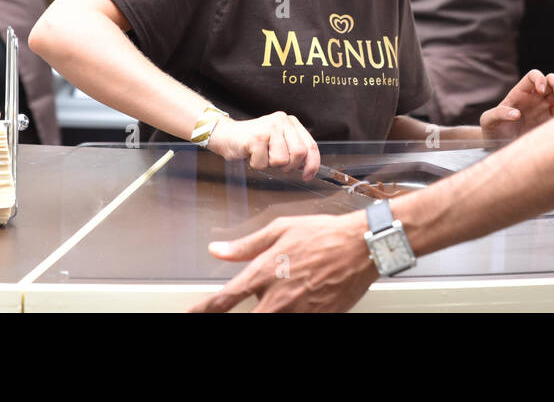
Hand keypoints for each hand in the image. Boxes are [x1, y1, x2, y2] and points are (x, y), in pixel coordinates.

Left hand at [192, 212, 376, 312]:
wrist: (362, 246)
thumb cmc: (324, 234)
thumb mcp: (281, 229)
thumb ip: (246, 245)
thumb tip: (218, 249)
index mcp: (264, 272)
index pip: (224, 299)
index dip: (202, 309)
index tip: (191, 313)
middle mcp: (277, 298)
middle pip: (245, 322)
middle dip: (228, 321)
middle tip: (222, 316)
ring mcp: (297, 312)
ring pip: (269, 324)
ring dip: (262, 317)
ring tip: (266, 308)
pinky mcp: (316, 319)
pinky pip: (296, 324)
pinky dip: (287, 319)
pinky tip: (287, 310)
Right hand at [209, 111, 319, 180]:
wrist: (226, 135)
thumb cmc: (253, 142)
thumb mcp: (278, 142)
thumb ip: (294, 149)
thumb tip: (308, 167)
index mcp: (291, 122)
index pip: (311, 145)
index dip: (312, 164)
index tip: (308, 176)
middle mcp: (282, 121)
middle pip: (299, 154)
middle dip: (288, 166)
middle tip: (275, 163)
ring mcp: (269, 128)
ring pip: (281, 160)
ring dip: (269, 164)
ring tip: (261, 154)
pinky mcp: (256, 137)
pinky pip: (263, 163)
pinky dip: (256, 164)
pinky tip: (251, 154)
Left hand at [480, 69, 553, 140]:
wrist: (499, 147)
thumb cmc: (492, 131)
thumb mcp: (489, 121)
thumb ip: (499, 114)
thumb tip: (516, 114)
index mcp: (520, 93)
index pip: (533, 76)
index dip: (539, 79)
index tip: (540, 91)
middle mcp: (534, 98)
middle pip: (551, 80)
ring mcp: (543, 108)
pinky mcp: (549, 120)